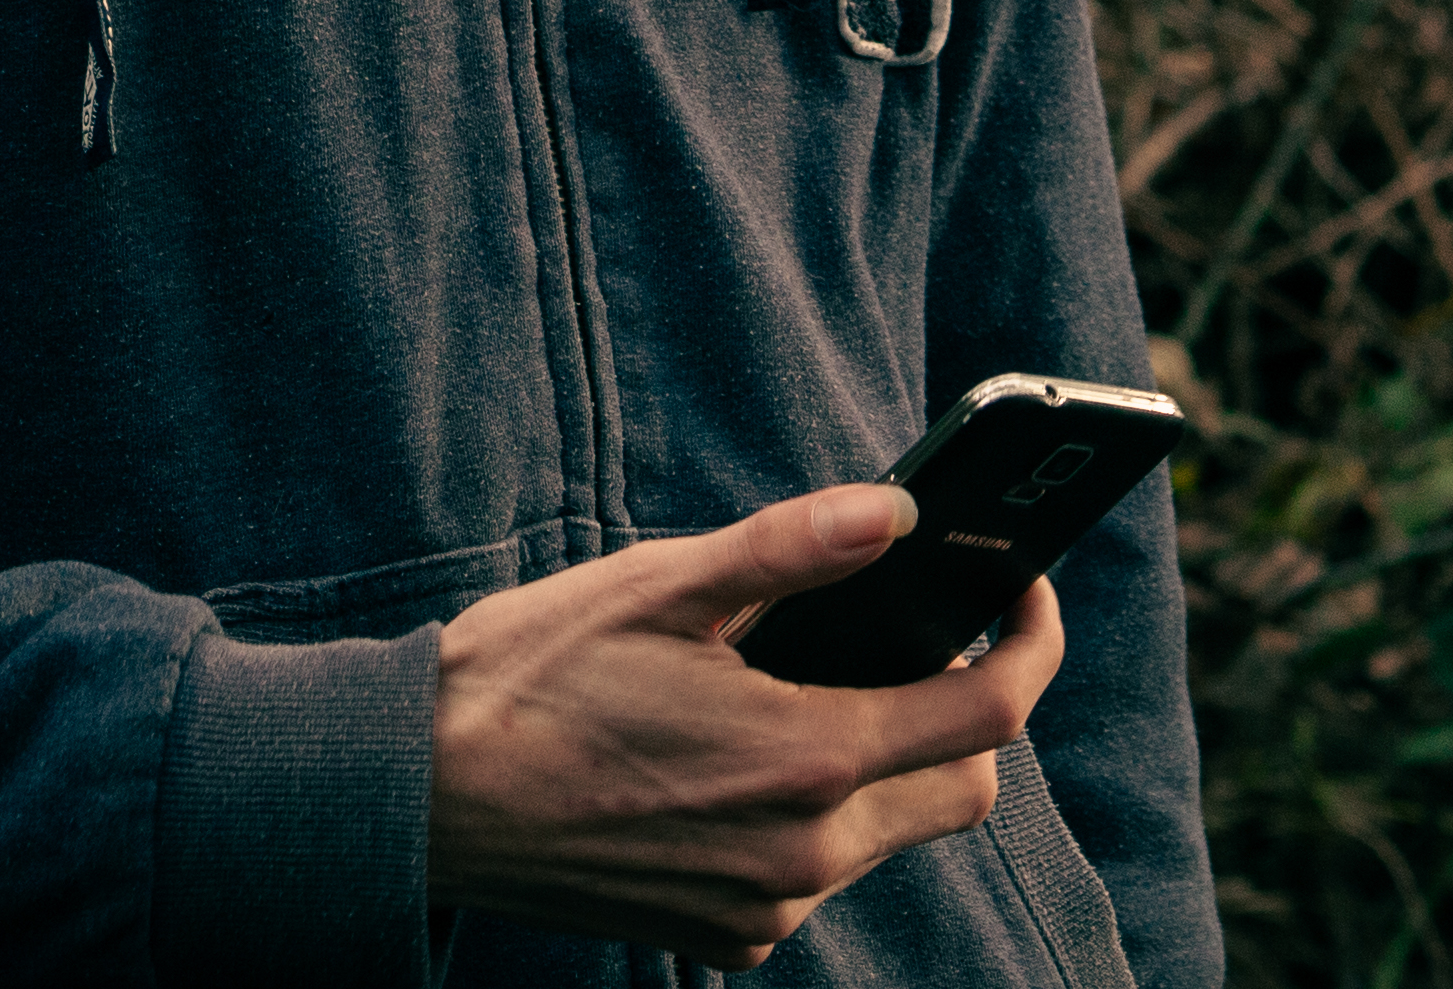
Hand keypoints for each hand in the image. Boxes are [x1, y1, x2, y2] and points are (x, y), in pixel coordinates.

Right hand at [425, 481, 1064, 966]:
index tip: (1026, 589)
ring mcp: (765, 910)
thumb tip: (902, 511)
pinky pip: (821, 875)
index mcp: (805, 759)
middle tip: (919, 637)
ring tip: (804, 685)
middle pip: (963, 787)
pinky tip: (743, 758)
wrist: (421, 800)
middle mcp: (803, 856)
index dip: (1031, 640)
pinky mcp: (727, 940)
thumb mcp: (663, 586)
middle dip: (967, 710)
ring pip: (892, 832)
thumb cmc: (532, 677)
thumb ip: (794, 548)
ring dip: (887, 760)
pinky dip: (819, 814)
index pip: (989, 713)